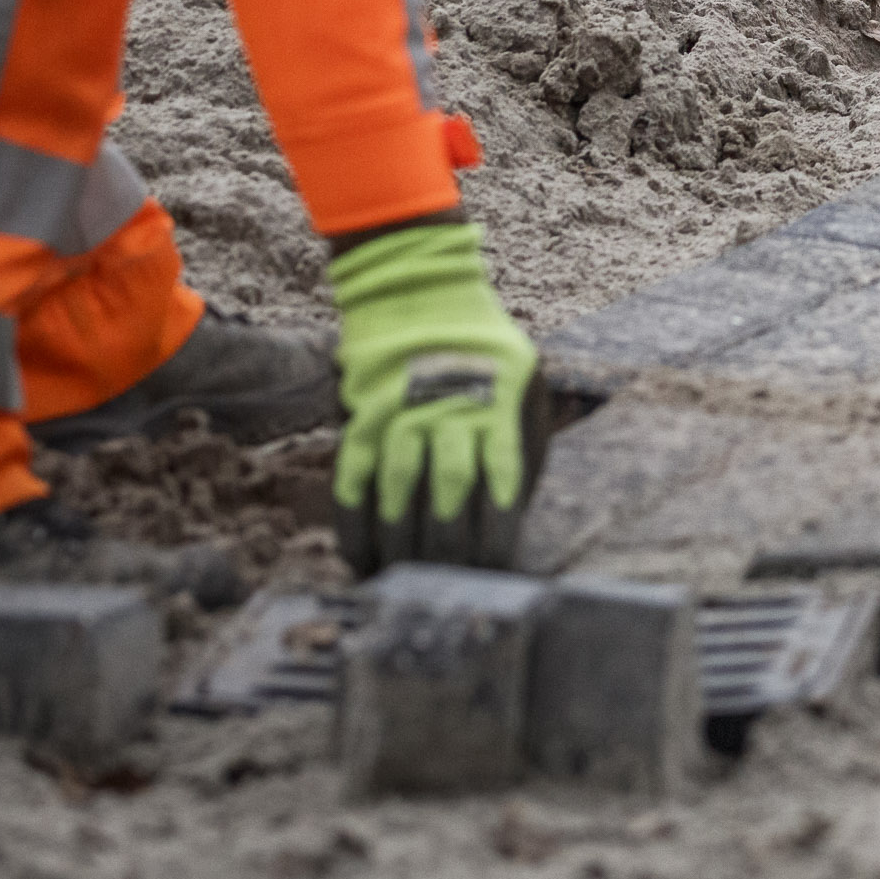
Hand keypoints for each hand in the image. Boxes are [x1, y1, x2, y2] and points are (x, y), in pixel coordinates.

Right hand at [326, 218, 546, 572]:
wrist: (420, 291)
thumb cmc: (485, 348)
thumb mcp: (527, 378)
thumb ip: (525, 438)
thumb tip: (517, 511)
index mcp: (496, 405)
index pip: (500, 486)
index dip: (496, 536)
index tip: (497, 571)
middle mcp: (447, 410)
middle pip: (448, 495)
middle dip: (450, 550)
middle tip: (452, 587)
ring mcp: (399, 413)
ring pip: (398, 492)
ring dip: (401, 545)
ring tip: (407, 583)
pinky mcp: (360, 416)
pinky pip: (352, 479)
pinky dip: (354, 524)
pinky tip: (362, 559)